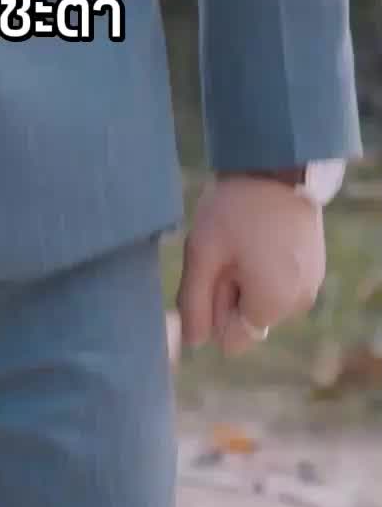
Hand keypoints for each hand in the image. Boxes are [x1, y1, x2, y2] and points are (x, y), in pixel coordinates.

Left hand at [176, 175, 325, 357]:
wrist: (276, 164)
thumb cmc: (235, 208)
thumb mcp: (203, 254)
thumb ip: (194, 303)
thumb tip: (193, 342)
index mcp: (272, 306)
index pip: (231, 339)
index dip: (215, 306)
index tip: (216, 270)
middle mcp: (298, 305)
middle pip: (248, 318)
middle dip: (231, 291)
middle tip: (227, 250)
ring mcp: (311, 284)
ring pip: (263, 298)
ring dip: (247, 277)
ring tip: (243, 239)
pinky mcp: (313, 265)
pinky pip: (279, 281)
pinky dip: (264, 265)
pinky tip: (259, 234)